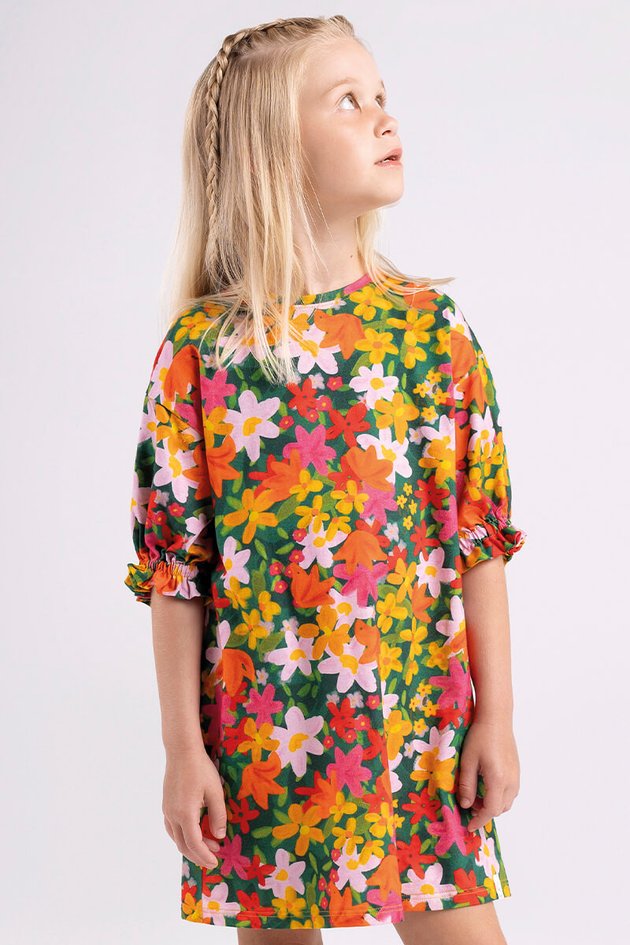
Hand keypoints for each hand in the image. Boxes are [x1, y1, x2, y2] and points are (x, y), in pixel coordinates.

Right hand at [162, 747, 227, 869]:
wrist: (181, 751)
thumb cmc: (201, 769)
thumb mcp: (215, 791)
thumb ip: (218, 815)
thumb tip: (220, 836)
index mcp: (185, 814)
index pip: (194, 844)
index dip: (205, 856)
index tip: (216, 861)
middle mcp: (172, 815)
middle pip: (183, 845)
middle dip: (199, 854)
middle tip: (214, 856)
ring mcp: (167, 810)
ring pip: (176, 838)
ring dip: (191, 845)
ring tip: (208, 844)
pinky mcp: (166, 804)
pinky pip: (172, 828)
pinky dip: (182, 836)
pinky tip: (193, 832)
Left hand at [457, 718, 519, 832]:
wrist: (496, 719)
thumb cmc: (479, 737)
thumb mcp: (467, 761)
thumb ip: (466, 785)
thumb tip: (465, 805)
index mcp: (498, 780)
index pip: (491, 811)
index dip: (479, 821)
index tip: (469, 826)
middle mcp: (511, 781)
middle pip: (500, 809)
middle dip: (484, 812)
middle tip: (468, 804)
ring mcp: (516, 776)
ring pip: (507, 801)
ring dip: (493, 803)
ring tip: (476, 793)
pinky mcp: (517, 770)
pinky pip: (510, 791)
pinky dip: (499, 795)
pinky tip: (486, 783)